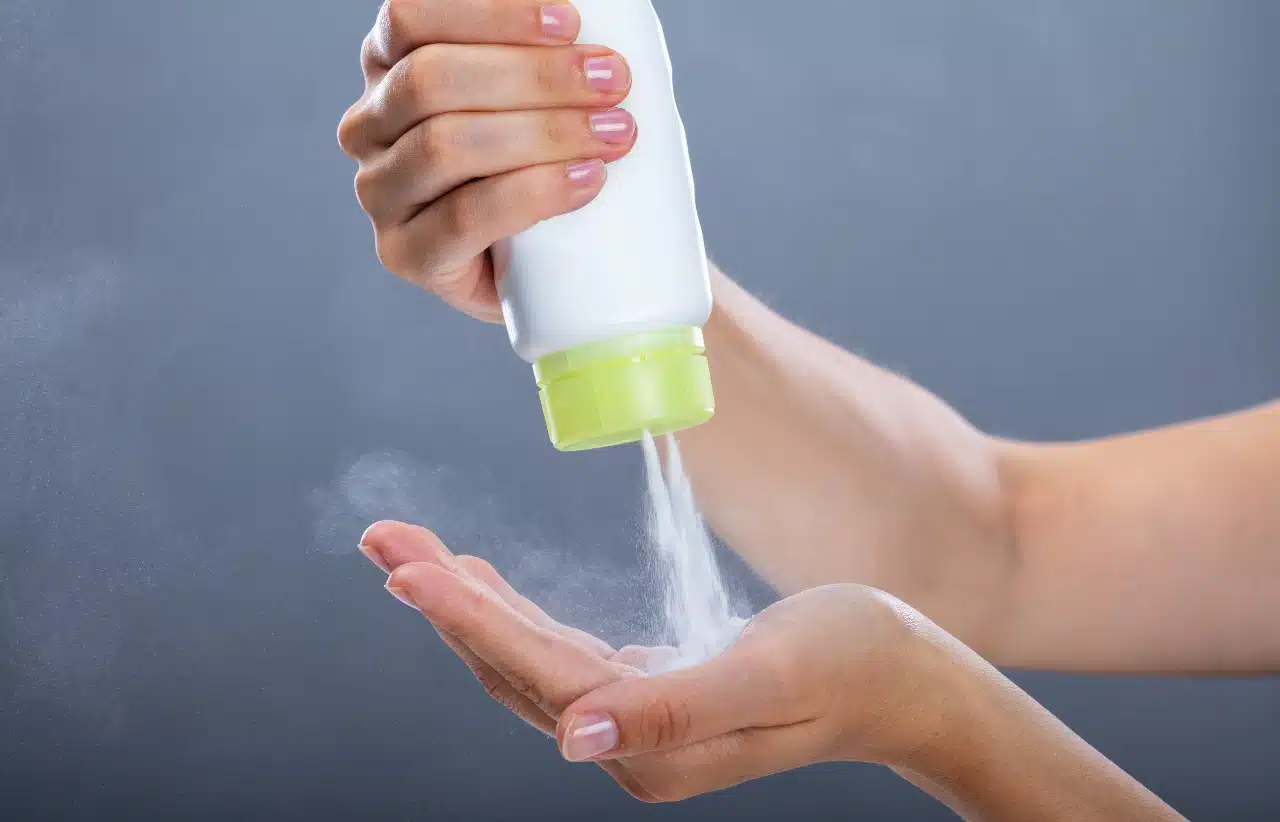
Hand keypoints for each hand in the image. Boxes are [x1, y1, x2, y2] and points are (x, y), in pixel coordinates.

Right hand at [337, 1, 637, 320]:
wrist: (533, 274)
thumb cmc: (537, 167)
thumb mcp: (525, 98)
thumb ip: (533, 58)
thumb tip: (599, 33)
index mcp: (387, 66)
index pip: (410, 17)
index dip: (491, 13)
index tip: (571, 22)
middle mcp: (368, 126)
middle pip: (431, 80)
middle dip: (534, 76)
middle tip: (611, 82)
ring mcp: (379, 194)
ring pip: (445, 145)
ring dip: (542, 133)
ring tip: (612, 134)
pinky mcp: (404, 254)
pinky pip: (465, 216)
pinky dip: (533, 193)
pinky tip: (584, 181)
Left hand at [356, 521, 968, 801]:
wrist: (912, 682)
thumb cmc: (857, 662)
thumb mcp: (772, 675)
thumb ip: (674, 708)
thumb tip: (574, 736)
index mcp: (651, 746)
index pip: (534, 671)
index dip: (466, 615)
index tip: (406, 565)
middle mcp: (631, 745)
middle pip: (512, 665)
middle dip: (443, 600)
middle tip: (383, 538)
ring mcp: (637, 725)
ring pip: (525, 659)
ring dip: (465, 604)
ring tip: (412, 554)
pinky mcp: (651, 695)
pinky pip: (557, 654)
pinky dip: (511, 615)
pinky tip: (485, 588)